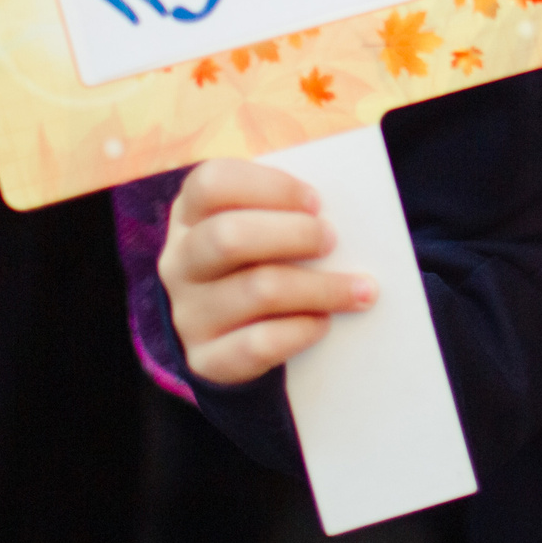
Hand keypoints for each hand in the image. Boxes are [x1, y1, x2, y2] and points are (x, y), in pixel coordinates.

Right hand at [159, 159, 378, 385]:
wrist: (233, 334)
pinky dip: (301, 330)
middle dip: (294, 234)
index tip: (316, 201)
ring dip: (321, 288)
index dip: (269, 186)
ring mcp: (188, 313)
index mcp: (191, 215)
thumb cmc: (261, 259)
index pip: (212, 183)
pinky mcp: (206, 359)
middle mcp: (180, 262)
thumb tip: (342, 213)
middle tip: (332, 240)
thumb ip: (289, 211)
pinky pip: (259, 344)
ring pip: (257, 291)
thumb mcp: (261, 225)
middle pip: (229, 236)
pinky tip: (324, 323)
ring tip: (361, 289)